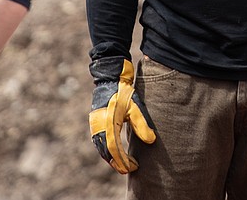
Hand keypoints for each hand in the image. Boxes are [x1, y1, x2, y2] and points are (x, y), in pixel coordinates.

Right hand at [88, 57, 155, 173]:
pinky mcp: (95, 120)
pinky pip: (99, 140)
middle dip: (116, 162)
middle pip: (106, 151)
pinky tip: (113, 152)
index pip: (114, 148)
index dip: (123, 161)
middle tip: (128, 170)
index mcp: (108, 123)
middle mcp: (98, 125)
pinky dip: (106, 149)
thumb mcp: (135, 106)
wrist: (110, 76)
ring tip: (121, 164)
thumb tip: (151, 141)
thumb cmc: (123, 91)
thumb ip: (141, 124)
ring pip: (101, 147)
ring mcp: (95, 123)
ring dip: (110, 157)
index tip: (133, 167)